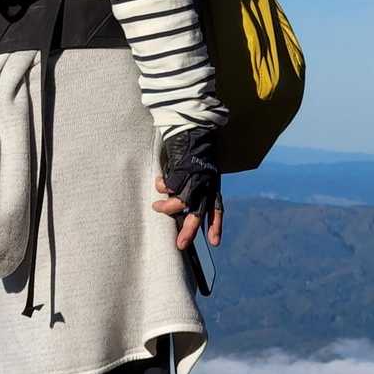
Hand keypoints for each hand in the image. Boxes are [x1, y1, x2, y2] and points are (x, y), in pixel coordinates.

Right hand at [153, 126, 223, 251]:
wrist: (193, 129)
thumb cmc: (195, 153)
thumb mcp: (202, 173)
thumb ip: (197, 191)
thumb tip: (184, 212)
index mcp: (213, 184)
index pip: (217, 208)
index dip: (215, 225)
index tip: (214, 242)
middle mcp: (207, 182)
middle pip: (199, 210)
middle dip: (190, 229)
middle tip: (180, 244)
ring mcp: (195, 176)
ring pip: (181, 200)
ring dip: (167, 207)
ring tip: (156, 206)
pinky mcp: (182, 168)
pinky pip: (169, 185)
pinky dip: (162, 186)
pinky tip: (158, 183)